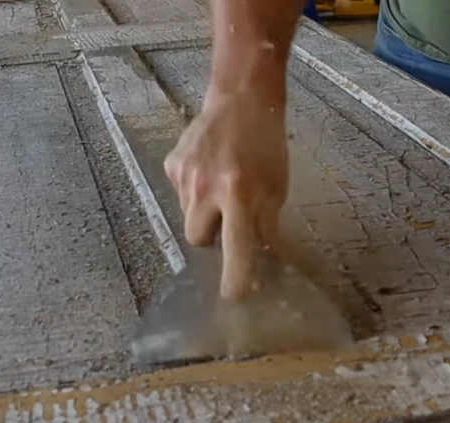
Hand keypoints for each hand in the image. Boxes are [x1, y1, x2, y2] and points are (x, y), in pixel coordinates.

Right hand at [164, 90, 288, 299]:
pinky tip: (209, 172)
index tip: (233, 296)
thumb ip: (265, 224)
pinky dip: (194, 192)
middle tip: (228, 223)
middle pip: (198, 240)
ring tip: (221, 189)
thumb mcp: (276, 188)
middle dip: (212, 239)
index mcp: (239, 195)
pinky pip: (180, 194)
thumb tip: (260, 258)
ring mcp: (185, 176)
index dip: (234, 277)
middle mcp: (207, 188)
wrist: (241, 99)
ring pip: (188, 217)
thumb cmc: (265, 144)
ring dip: (204, 213)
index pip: (235, 249)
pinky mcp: (172, 165)